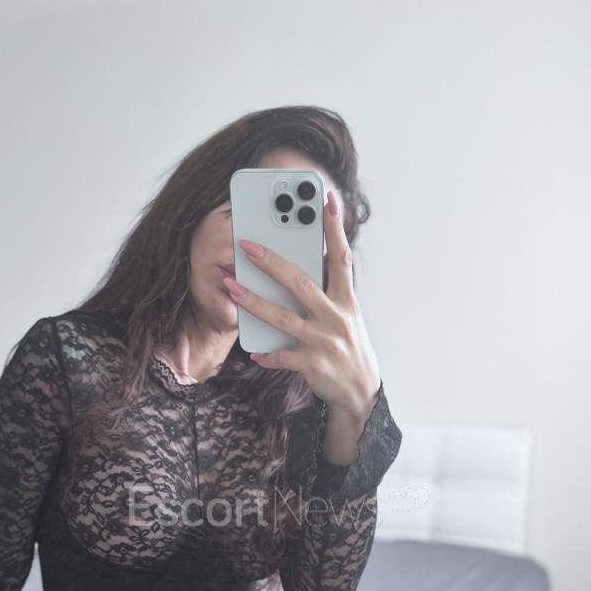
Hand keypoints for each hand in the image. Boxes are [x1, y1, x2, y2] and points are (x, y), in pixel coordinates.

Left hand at [224, 189, 380, 452]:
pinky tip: (253, 350)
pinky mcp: (315, 365)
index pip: (341, 256)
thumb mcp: (344, 316)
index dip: (334, 227)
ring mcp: (326, 342)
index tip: (324, 198)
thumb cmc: (345, 346)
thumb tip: (293, 266)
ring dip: (254, 302)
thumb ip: (324, 292)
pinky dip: (267, 353)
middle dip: (271, 262)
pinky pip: (284, 356)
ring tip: (231, 286)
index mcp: (346, 300)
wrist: (360, 392)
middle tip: (246, 245)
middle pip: (300, 283)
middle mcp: (337, 317)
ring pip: (283, 318)